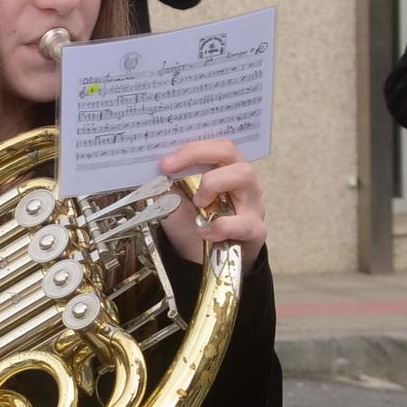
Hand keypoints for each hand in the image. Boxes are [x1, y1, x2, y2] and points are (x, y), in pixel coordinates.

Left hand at [157, 139, 264, 268]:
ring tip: (198, 205)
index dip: (190, 149)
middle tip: (173, 175)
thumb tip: (150, 170)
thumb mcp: (176, 202)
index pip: (214, 145)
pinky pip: (244, 222)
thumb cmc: (194, 225)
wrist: (204, 260)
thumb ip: (169, 185)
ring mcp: (252, 202)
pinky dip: (220, 226)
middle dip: (198, 157)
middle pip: (229, 150)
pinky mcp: (255, 230)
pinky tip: (204, 232)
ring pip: (244, 175)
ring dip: (212, 184)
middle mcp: (241, 180)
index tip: (165, 163)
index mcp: (224, 170)